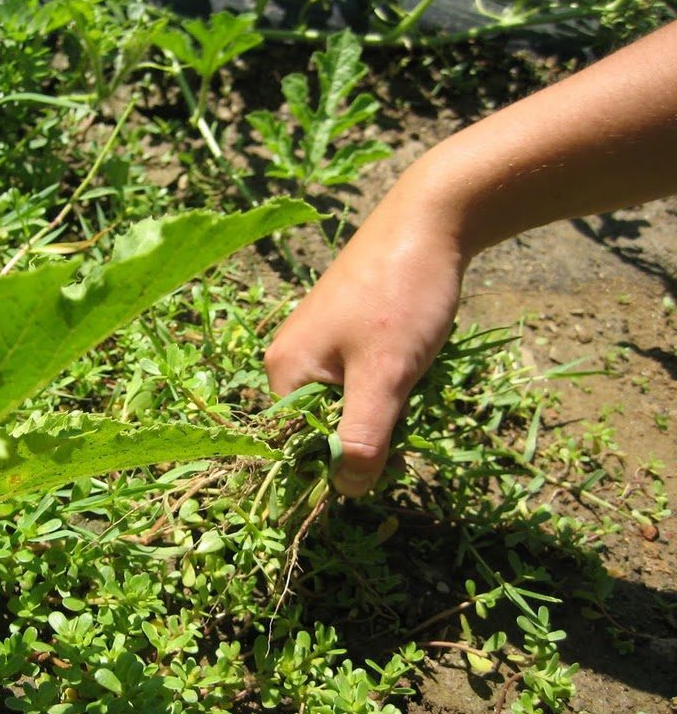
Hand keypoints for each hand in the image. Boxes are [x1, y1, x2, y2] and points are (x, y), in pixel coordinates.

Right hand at [264, 178, 465, 495]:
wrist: (430, 220)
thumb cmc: (401, 297)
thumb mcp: (384, 376)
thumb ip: (363, 439)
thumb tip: (348, 493)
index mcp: (284, 372)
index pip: (301, 447)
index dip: (344, 463)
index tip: (392, 460)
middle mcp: (289, 359)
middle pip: (323, 427)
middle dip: (369, 432)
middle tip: (412, 416)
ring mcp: (316, 343)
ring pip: (347, 403)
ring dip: (385, 407)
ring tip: (416, 381)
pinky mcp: (343, 331)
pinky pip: (358, 379)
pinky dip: (388, 384)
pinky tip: (414, 364)